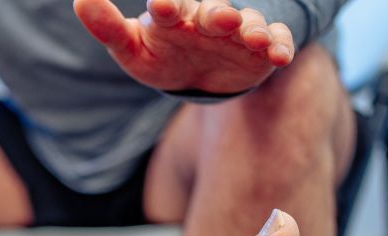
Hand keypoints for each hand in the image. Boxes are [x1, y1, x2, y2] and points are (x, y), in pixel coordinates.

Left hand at [74, 0, 294, 94]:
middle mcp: (208, 17)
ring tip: (253, 37)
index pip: (171, 5)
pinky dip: (279, 45)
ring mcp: (237, 31)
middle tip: (220, 17)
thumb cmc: (161, 55)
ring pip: (248, 24)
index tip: (161, 5)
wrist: (198, 76)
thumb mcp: (131, 48)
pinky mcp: (260, 50)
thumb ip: (108, 28)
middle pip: (214, 10)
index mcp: (174, 14)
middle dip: (218, 13)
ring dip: (252, 29)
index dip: (168, 4)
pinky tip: (279, 56)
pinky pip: (275, 41)